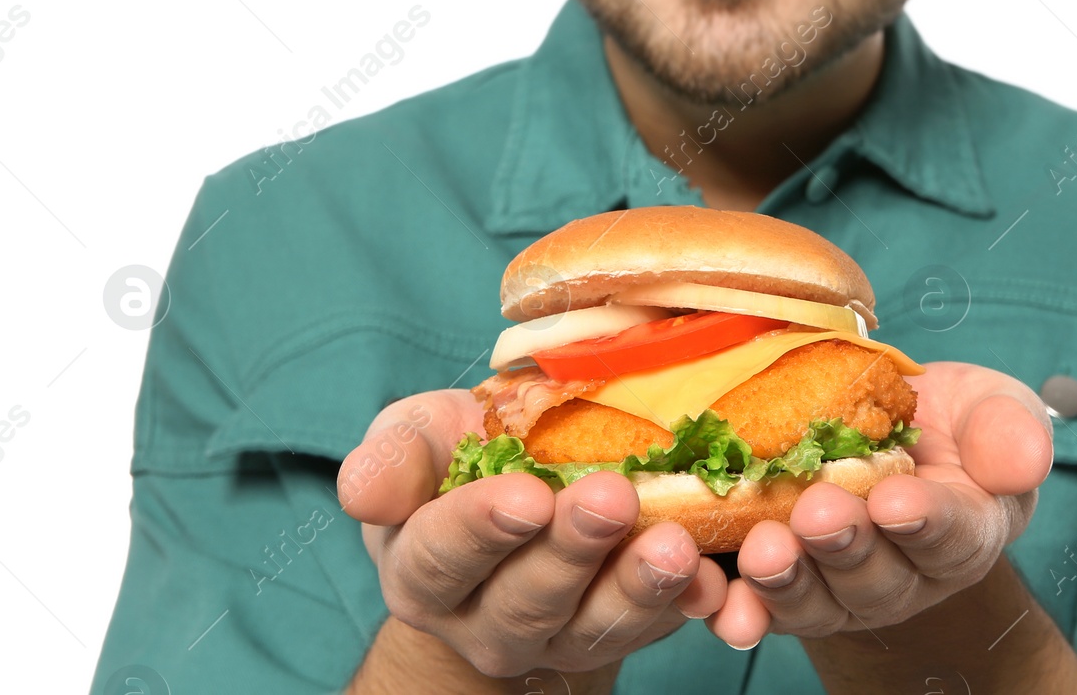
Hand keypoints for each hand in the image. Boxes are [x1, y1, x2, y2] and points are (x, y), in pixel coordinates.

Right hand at [338, 390, 726, 679]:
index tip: (524, 494)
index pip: (440, 557)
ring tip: (674, 544)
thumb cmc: (462, 460)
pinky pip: (658, 628)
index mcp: (423, 570)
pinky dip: (689, 606)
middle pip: (527, 598)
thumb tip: (361, 492)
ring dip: (638, 586)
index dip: (480, 528)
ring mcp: (559, 637)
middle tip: (613, 497)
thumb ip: (395, 456)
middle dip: (572, 549)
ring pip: (597, 625)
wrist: (520, 504)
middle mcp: (485, 619)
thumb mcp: (421, 439)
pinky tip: (714, 579)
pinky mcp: (623, 631)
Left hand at [707, 361, 1052, 647]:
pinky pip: (755, 608)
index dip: (924, 521)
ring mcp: (837, 588)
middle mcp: (902, 575)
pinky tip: (715, 597)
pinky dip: (732, 607)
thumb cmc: (946, 422)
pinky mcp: (780, 588)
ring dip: (785, 581)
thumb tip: (1025, 462)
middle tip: (818, 514)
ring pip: (814, 600)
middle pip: (875, 575)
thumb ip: (1009, 431)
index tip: (896, 500)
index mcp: (962, 531)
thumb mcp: (988, 406)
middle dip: (845, 546)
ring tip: (763, 549)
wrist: (882, 431)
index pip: (951, 536)